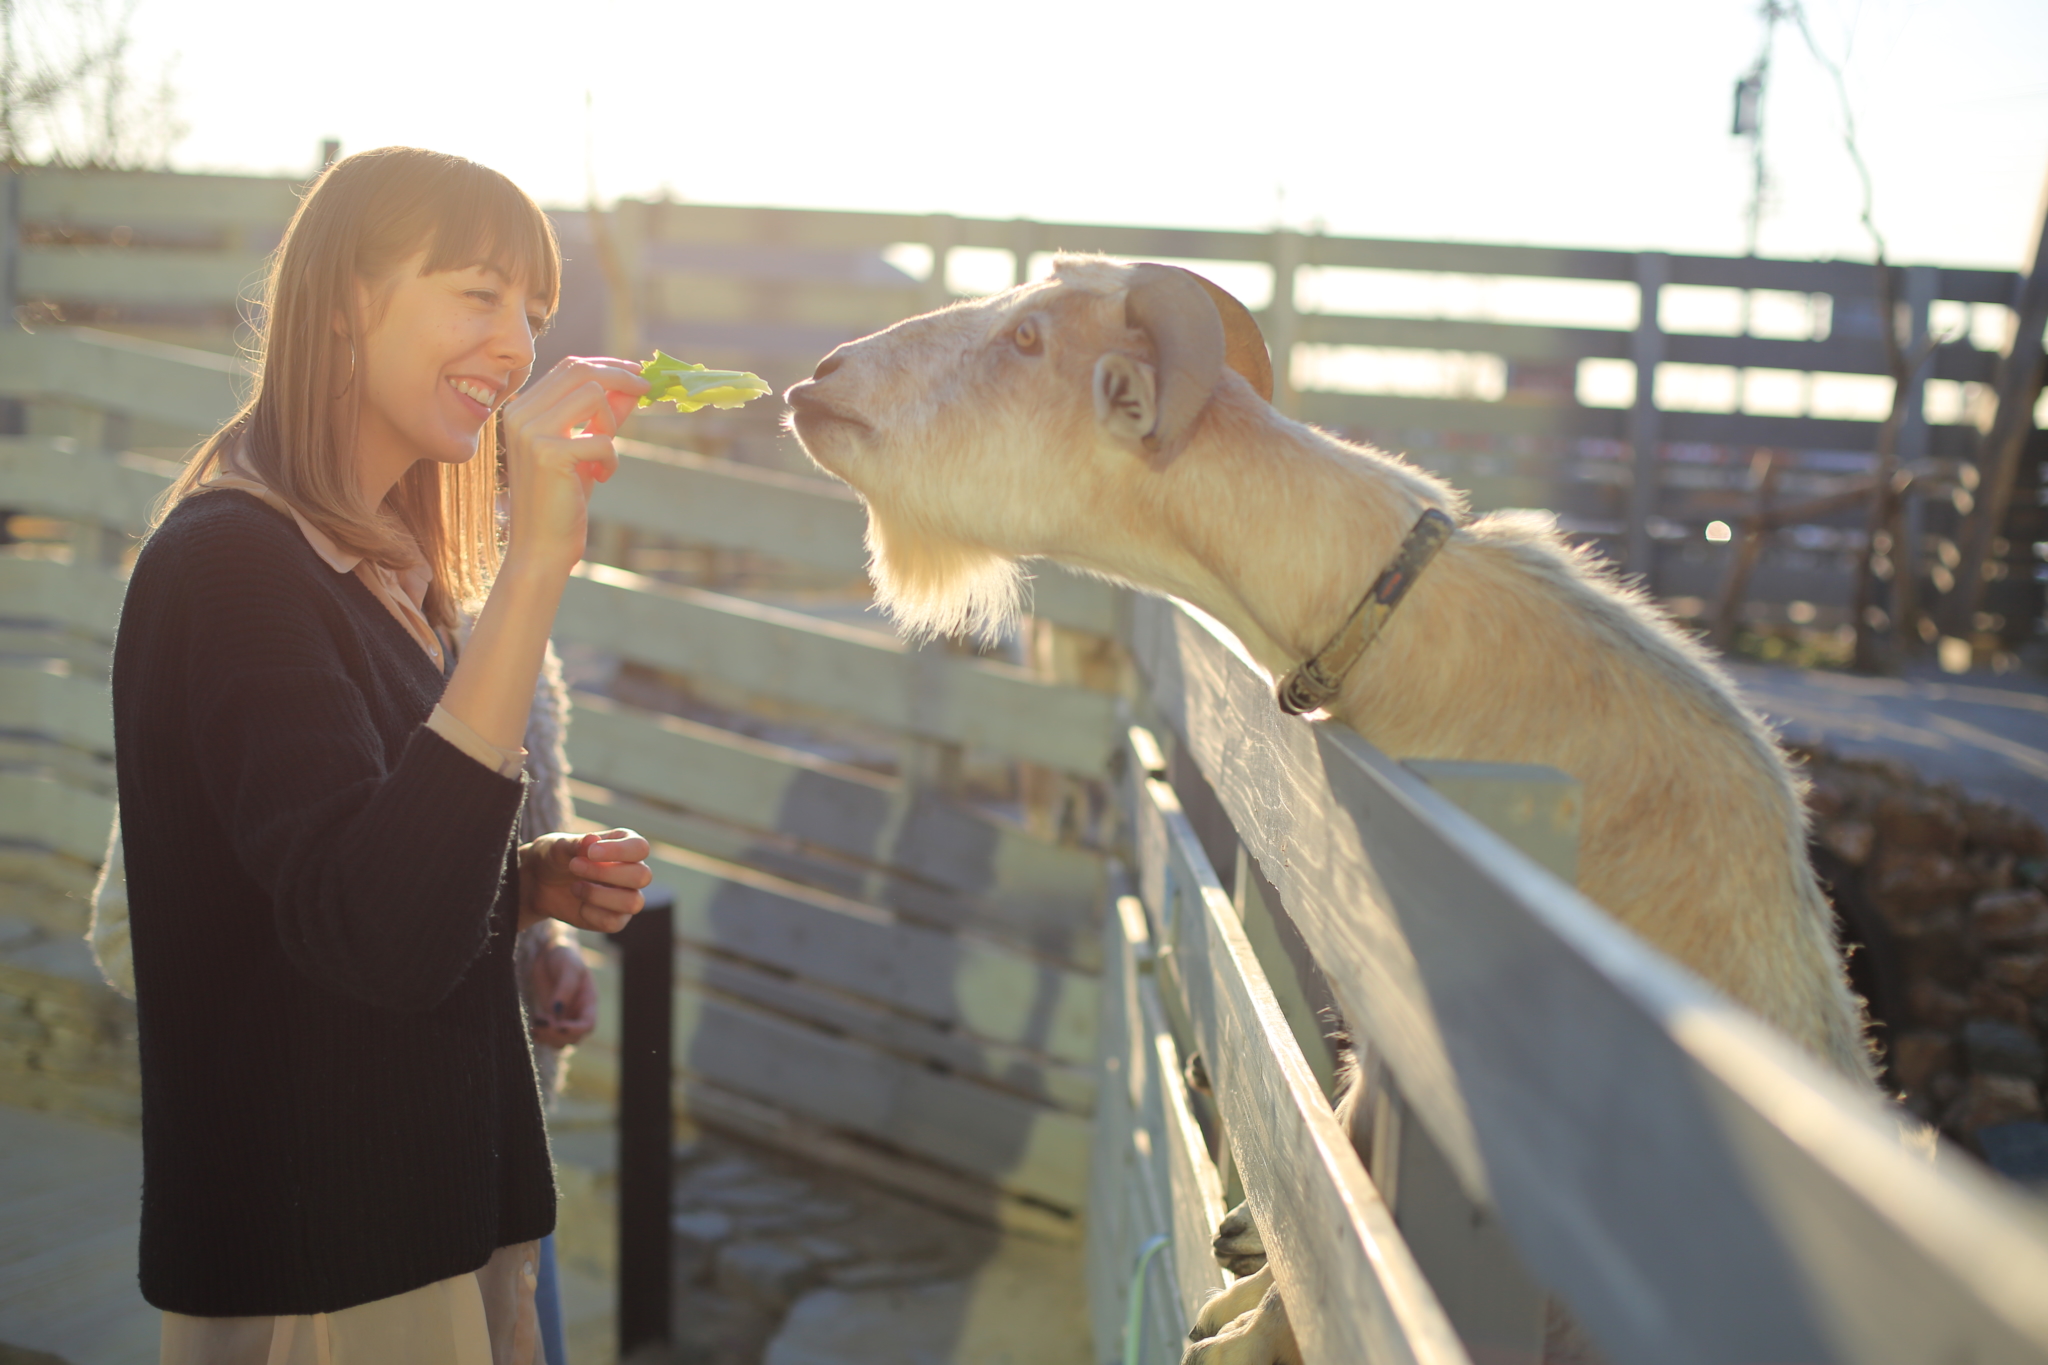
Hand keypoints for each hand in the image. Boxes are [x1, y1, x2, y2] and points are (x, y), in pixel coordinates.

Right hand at [497, 357, 647, 574]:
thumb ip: (604, 415)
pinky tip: (600, 478)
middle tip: (648, 389)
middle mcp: (520, 413)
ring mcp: (531, 431)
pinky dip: (611, 458)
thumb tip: (633, 386)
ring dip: (612, 423)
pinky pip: (602, 438)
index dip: (607, 365)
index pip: (569, 367)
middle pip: (580, 371)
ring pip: (593, 395)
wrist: (541, 546)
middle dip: (621, 377)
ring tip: (604, 455)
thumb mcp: (586, 448)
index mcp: (523, 408)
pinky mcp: (548, 453)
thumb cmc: (563, 499)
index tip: (637, 373)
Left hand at [520, 829, 651, 934]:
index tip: (591, 853)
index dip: (619, 851)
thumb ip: (576, 844)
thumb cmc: (555, 857)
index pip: (640, 848)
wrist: (539, 883)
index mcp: (625, 845)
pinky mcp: (615, 919)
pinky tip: (579, 904)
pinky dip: (592, 914)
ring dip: (598, 895)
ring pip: (633, 903)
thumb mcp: (559, 847)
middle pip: (642, 876)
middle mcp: (632, 870)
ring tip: (575, 887)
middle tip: (574, 866)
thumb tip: (592, 840)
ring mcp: (626, 896)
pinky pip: (614, 923)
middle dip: (605, 873)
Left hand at [528, 941, 598, 1047]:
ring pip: (560, 1041)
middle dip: (558, 1035)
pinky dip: (541, 1037)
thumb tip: (557, 1011)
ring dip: (548, 1039)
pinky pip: (548, 1036)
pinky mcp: (549, 1018)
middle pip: (574, 1038)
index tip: (558, 1026)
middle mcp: (578, 1013)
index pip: (587, 1025)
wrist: (548, 952)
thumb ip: (565, 988)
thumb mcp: (568, 966)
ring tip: (535, 1027)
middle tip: (541, 1024)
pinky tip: (532, 1028)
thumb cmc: (563, 955)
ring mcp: (563, 1017)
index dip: (575, 1030)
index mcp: (588, 1001)